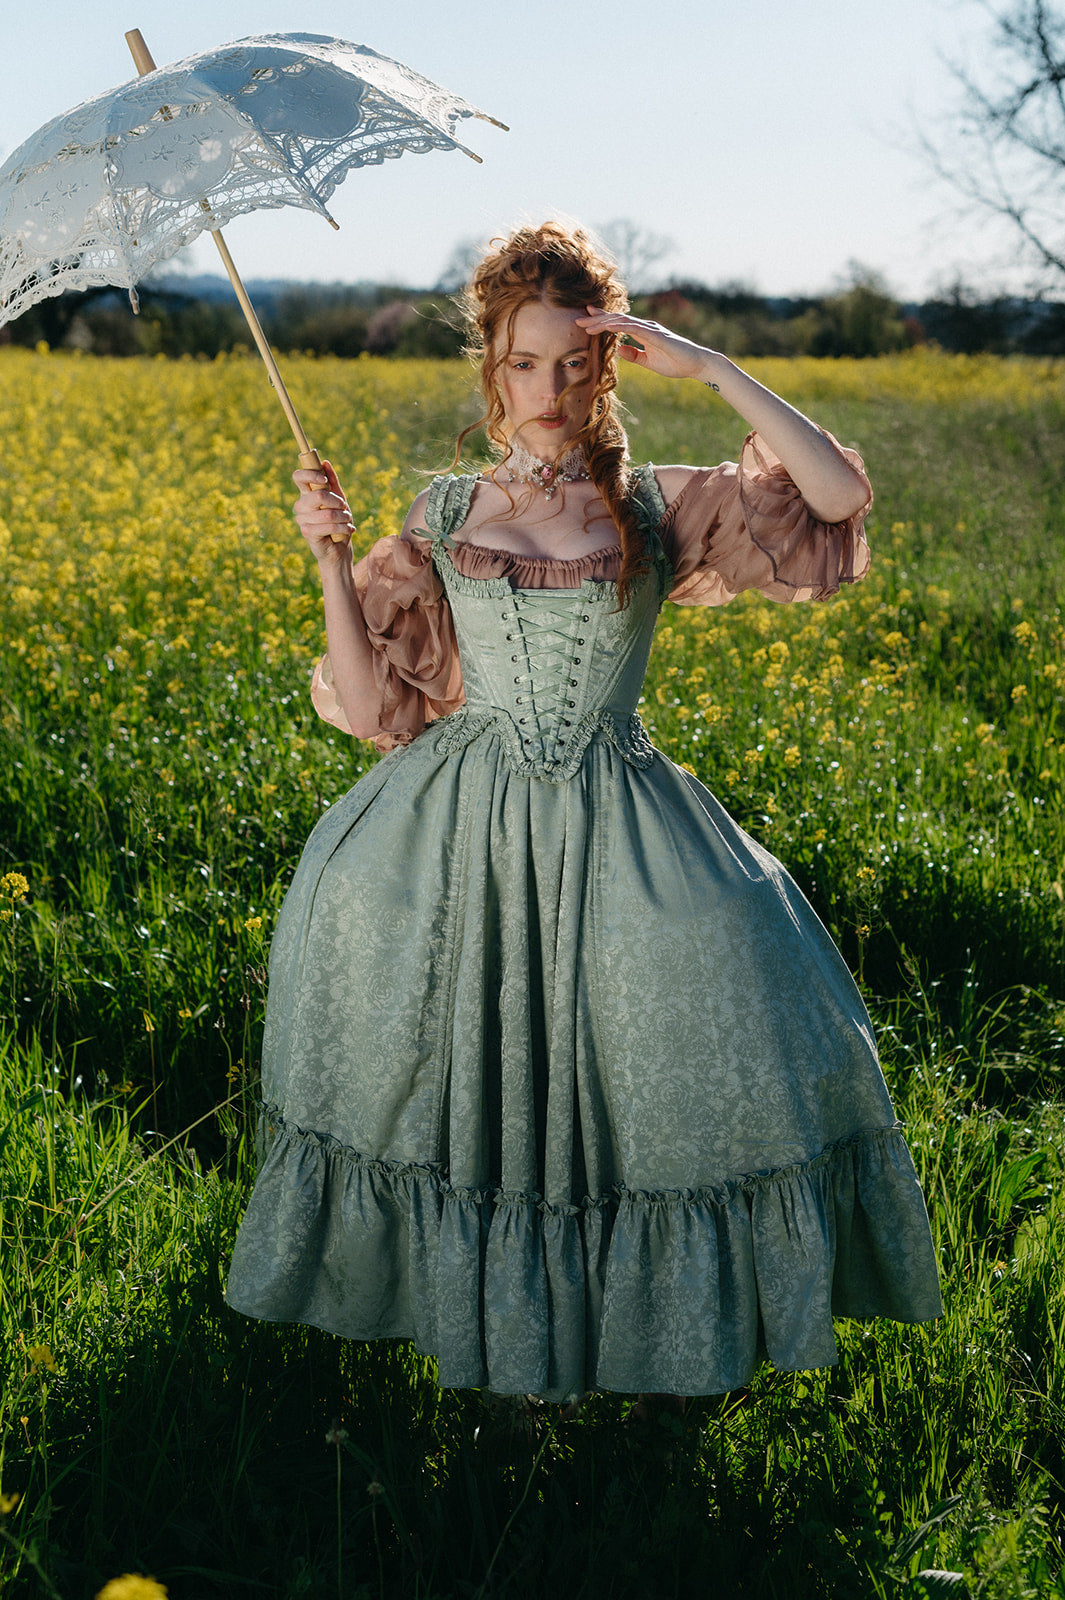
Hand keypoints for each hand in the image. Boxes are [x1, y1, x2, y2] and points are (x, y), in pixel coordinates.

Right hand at [293, 460, 353, 560]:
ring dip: (344, 517)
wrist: (339, 548)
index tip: (324, 479)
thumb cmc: (338, 521)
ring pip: (327, 513)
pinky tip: (349, 530)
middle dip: (337, 501)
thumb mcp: (339, 499)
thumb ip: (332, 481)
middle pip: (317, 495)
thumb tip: (325, 462)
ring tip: (348, 521)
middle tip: (344, 507)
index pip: (298, 477)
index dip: (310, 474)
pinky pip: (328, 526)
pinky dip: (344, 527)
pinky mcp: (307, 533)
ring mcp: (302, 519)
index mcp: (306, 494)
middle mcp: (301, 505)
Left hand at [575, 307, 714, 381]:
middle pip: (616, 319)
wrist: (696, 364)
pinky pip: (634, 328)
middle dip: (597, 319)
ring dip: (603, 322)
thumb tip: (618, 349)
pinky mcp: (656, 335)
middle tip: (578, 320)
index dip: (602, 319)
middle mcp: (645, 327)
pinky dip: (620, 326)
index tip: (586, 319)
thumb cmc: (676, 363)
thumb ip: (634, 354)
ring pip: (622, 321)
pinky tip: (607, 326)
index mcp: (643, 332)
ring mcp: (650, 329)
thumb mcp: (649, 361)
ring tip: (587, 324)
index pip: (618, 323)